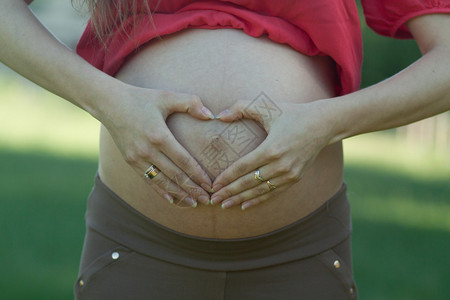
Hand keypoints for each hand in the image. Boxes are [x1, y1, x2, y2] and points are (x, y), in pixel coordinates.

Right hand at [100, 84, 214, 206]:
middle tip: (207, 199)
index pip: (183, 160)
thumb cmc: (142, 98)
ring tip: (193, 203)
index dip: (198, 174)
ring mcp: (137, 158)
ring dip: (178, 194)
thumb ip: (191, 103)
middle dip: (192, 189)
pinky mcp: (130, 161)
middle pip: (174, 175)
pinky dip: (160, 191)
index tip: (210, 184)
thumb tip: (210, 115)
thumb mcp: (167, 96)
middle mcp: (147, 150)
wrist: (109, 104)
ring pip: (161, 182)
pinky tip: (172, 200)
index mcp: (159, 135)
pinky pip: (148, 180)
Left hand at [210, 99, 334, 209]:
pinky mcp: (295, 178)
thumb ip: (241, 107)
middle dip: (230, 192)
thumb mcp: (267, 106)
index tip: (213, 185)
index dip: (227, 177)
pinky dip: (259, 200)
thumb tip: (219, 116)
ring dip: (241, 199)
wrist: (323, 124)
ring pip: (260, 191)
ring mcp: (290, 174)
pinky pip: (273, 192)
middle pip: (249, 182)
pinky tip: (245, 205)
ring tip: (225, 205)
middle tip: (214, 200)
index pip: (243, 167)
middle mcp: (281, 165)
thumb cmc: (292, 113)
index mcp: (272, 148)